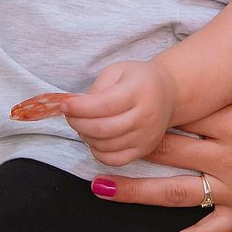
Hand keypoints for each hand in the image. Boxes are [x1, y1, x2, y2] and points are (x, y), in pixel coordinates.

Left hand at [63, 58, 178, 167]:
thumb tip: (77, 107)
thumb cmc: (137, 79)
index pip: (105, 104)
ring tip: (82, 123)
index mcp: (139, 90)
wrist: (168, 94)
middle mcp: (146, 116)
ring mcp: (147, 136)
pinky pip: (115, 160)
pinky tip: (94, 139)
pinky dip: (98, 152)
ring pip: (106, 145)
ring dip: (86, 136)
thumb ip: (97, 87)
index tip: (64, 104)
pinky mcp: (145, 150)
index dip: (80, 107)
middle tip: (69, 115)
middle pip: (103, 128)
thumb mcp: (117, 71)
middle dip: (78, 123)